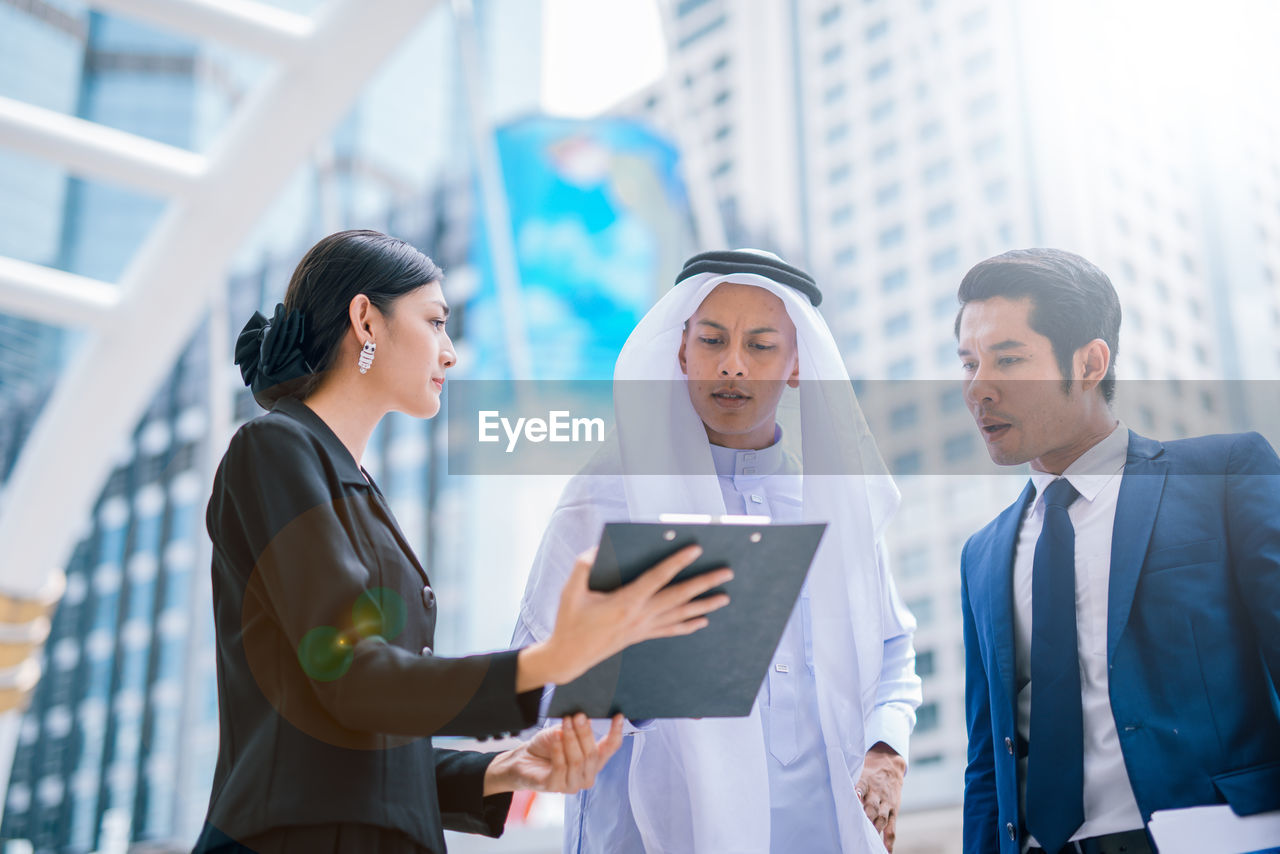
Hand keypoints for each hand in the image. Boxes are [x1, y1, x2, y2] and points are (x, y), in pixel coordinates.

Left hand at [483, 714, 623, 795]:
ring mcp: (572, 784)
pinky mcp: (555, 787)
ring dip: (570, 739)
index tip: (618, 716)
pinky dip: (558, 749)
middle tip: (578, 716)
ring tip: (565, 723)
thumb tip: (587, 715)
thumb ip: (578, 727)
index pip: (611, 748)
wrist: (523, 759)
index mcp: (594, 761)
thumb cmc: (547, 745)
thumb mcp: (565, 731)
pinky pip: (561, 768)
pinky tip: (555, 736)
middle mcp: (587, 775)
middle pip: (592, 754)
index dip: (616, 732)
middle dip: (585, 733)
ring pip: (578, 761)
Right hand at [519, 545, 731, 687]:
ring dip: (704, 605)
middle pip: (679, 597)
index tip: (695, 550)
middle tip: (727, 573)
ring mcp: (643, 628)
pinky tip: (703, 622)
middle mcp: (640, 616)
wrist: (569, 657)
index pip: (658, 577)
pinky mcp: (641, 637)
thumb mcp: (571, 590)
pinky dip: (689, 626)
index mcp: (625, 602)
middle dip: (705, 583)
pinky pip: (671, 630)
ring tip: (724, 597)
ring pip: (680, 615)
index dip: (677, 562)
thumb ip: (584, 566)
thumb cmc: (570, 622)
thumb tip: (598, 549)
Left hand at [856, 742, 906, 851]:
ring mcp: (886, 803)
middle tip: (856, 830)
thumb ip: (848, 783)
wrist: (890, 765)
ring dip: (875, 830)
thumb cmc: (867, 773)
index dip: (856, 794)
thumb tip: (828, 793)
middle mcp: (877, 793)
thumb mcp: (858, 771)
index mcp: (865, 782)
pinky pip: (892, 827)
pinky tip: (886, 850)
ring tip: (867, 842)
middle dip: (865, 819)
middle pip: (871, 807)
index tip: (852, 799)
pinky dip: (889, 840)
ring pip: (881, 818)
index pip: (860, 788)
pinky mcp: (894, 811)